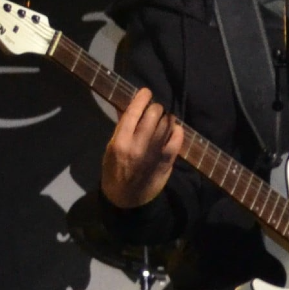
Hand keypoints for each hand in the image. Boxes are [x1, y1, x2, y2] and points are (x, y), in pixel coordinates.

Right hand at [100, 88, 184, 208]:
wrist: (126, 197)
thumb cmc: (114, 170)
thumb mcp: (111, 149)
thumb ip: (121, 129)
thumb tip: (129, 109)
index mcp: (120, 141)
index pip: (132, 113)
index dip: (141, 99)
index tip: (146, 92)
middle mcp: (137, 145)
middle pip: (152, 115)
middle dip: (155, 108)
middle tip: (155, 108)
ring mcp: (154, 153)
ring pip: (166, 125)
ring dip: (167, 117)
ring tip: (165, 117)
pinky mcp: (166, 161)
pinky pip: (176, 140)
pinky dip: (177, 131)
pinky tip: (175, 128)